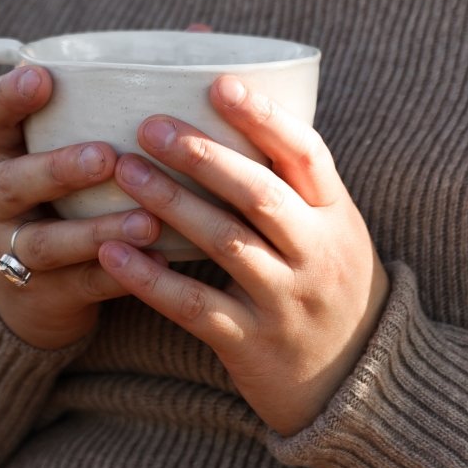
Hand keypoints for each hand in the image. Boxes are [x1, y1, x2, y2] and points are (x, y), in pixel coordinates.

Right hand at [0, 63, 162, 350]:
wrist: (32, 294)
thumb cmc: (68, 193)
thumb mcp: (71, 145)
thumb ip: (121, 96)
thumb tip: (200, 31)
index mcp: (4, 150)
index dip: (9, 94)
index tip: (42, 76)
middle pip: (14, 181)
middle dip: (58, 168)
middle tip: (105, 157)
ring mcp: (15, 252)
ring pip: (47, 243)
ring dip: (97, 230)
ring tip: (147, 219)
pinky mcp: (43, 297)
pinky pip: (81, 286)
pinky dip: (120, 274)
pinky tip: (160, 261)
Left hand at [95, 77, 389, 434]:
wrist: (357, 385)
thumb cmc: (327, 280)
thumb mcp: (330, 227)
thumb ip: (288, 178)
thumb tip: (229, 95)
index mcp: (337, 215)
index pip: (307, 153)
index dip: (264, 116)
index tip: (219, 83)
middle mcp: (319, 255)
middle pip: (260, 195)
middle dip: (203, 156)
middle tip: (150, 125)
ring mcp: (288, 302)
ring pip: (226, 244)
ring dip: (171, 204)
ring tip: (124, 171)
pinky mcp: (253, 345)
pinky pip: (196, 306)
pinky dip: (152, 278)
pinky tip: (111, 252)